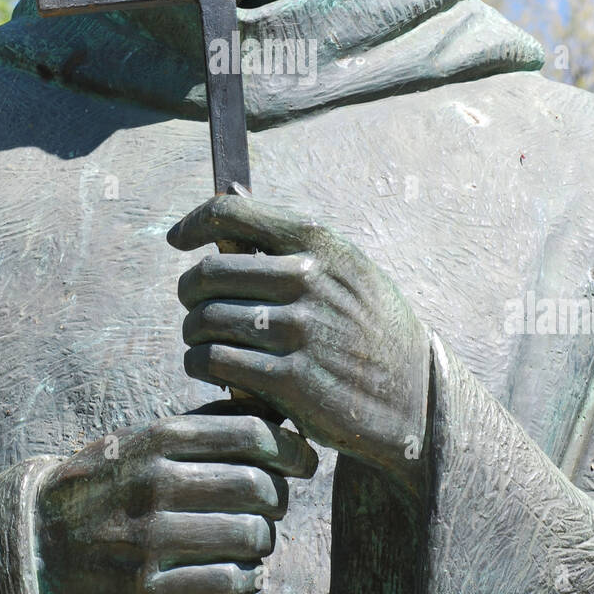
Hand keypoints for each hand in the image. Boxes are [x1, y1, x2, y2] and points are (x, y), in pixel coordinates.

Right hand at [35, 412, 316, 593]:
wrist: (34, 539)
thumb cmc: (107, 484)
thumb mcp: (145, 440)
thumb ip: (204, 426)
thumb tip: (271, 408)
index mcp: (158, 440)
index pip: (250, 433)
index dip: (291, 447)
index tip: (305, 461)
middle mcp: (155, 485)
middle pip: (258, 485)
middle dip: (280, 497)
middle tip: (276, 505)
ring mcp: (148, 539)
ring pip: (249, 536)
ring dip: (265, 541)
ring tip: (256, 540)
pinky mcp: (143, 590)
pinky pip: (224, 583)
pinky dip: (247, 579)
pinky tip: (242, 573)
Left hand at [168, 193, 430, 480]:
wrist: (415, 396)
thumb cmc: (370, 326)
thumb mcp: (347, 268)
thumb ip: (289, 240)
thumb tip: (230, 198)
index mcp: (318, 242)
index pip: (231, 214)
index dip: (194, 224)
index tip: (178, 239)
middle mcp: (307, 279)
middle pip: (207, 273)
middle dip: (189, 292)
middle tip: (195, 307)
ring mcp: (298, 330)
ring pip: (204, 320)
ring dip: (193, 334)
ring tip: (204, 341)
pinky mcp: (289, 379)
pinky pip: (214, 362)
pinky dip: (202, 365)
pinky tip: (212, 369)